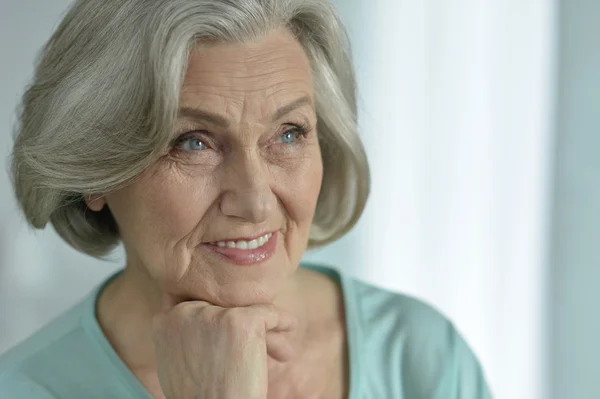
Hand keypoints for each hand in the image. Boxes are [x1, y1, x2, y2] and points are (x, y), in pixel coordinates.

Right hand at [152, 297, 296, 398]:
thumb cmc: (200, 396)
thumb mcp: (182, 360)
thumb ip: (190, 334)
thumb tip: (216, 317)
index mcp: (165, 320)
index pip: (198, 305)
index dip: (219, 321)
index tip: (234, 340)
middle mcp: (186, 311)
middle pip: (224, 306)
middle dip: (243, 326)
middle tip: (261, 347)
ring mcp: (214, 315)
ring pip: (248, 311)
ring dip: (266, 332)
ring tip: (280, 349)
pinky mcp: (242, 321)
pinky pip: (270, 313)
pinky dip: (284, 321)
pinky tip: (291, 328)